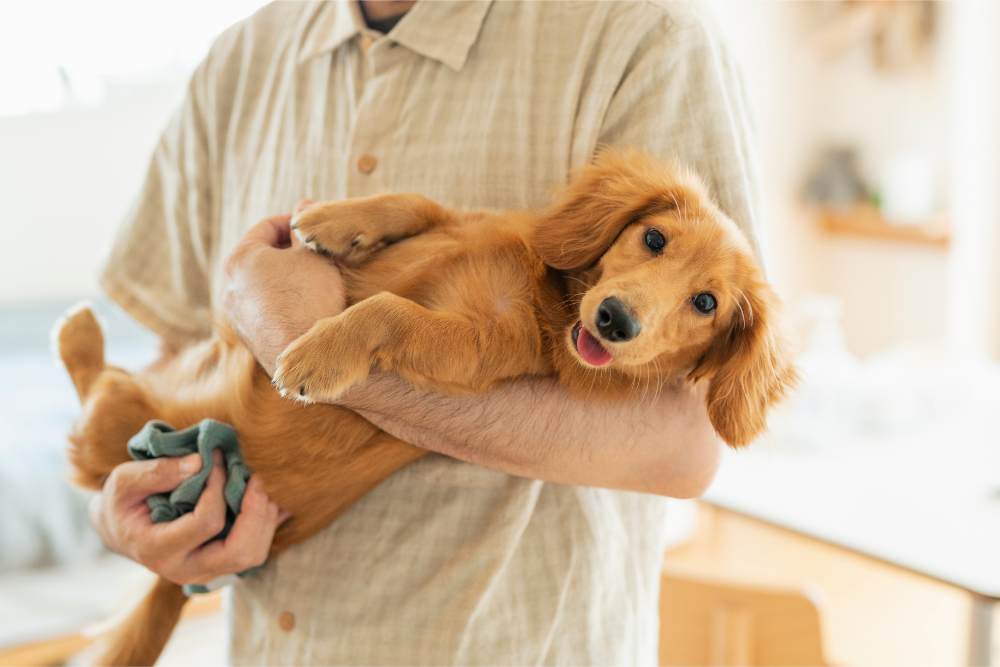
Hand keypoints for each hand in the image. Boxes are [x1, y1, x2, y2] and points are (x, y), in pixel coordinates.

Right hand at [89, 450, 287, 585]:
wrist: (121, 529)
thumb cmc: (122, 502)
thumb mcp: (124, 481)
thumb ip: (158, 471)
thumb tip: (200, 462)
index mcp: (157, 550)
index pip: (206, 522)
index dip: (219, 488)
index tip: (218, 460)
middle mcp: (184, 571)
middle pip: (239, 553)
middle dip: (255, 512)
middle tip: (256, 478)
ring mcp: (204, 573)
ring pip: (252, 555)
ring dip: (265, 519)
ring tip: (261, 486)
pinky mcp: (218, 566)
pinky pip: (254, 551)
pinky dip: (267, 525)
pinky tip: (272, 501)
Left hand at [221, 203, 346, 376]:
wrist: (313, 359)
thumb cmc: (312, 299)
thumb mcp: (315, 254)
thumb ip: (307, 228)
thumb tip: (303, 206)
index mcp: (240, 259)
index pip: (268, 226)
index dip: (297, 223)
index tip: (319, 228)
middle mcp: (230, 287)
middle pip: (263, 257)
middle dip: (291, 253)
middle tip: (320, 255)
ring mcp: (238, 317)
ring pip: (264, 286)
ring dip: (287, 280)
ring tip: (317, 283)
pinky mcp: (249, 340)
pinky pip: (266, 311)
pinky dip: (284, 304)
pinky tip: (309, 310)